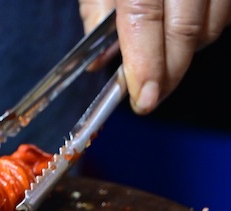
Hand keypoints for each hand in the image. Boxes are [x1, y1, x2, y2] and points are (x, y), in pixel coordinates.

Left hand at [78, 0, 230, 112]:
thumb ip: (96, 4)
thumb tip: (99, 60)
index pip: (145, 16)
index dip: (146, 63)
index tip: (142, 98)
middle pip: (187, 27)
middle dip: (169, 72)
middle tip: (150, 97)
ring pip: (215, 22)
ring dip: (189, 51)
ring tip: (163, 59)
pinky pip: (228, 9)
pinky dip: (208, 27)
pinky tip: (184, 31)